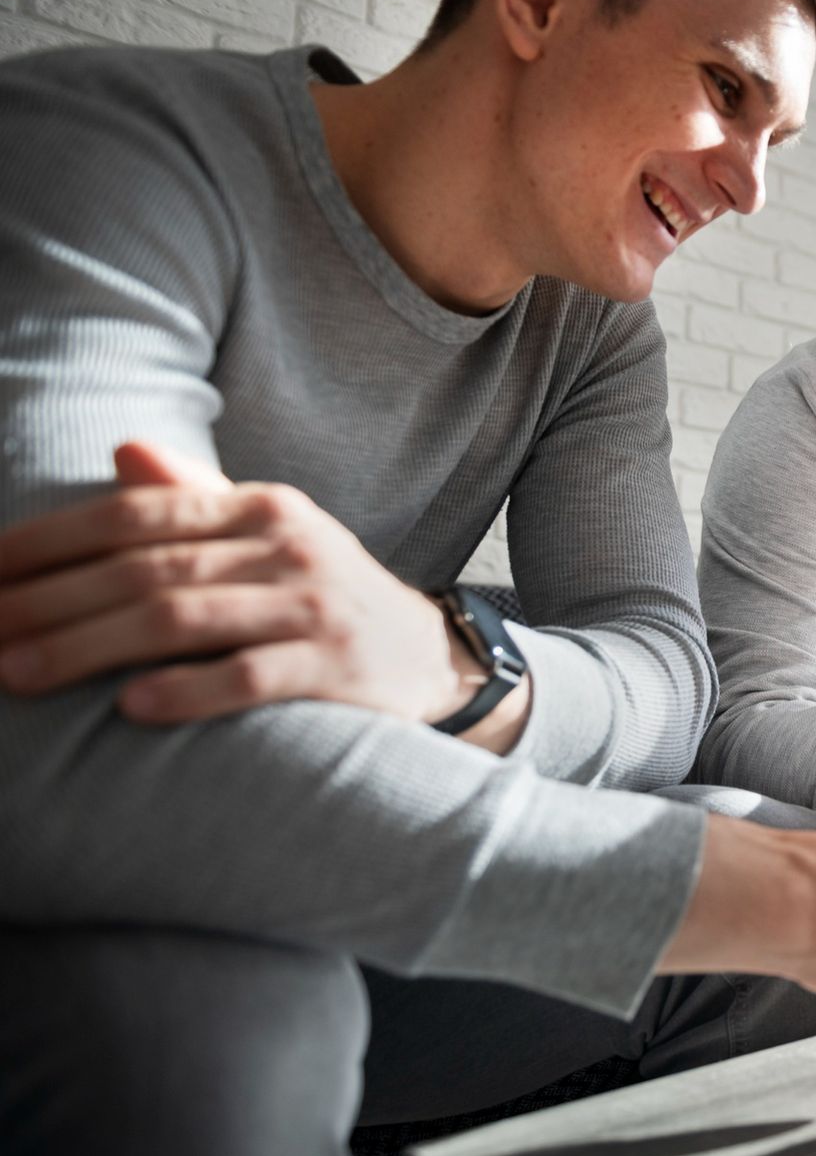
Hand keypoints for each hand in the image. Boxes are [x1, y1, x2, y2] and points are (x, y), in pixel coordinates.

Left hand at [0, 441, 479, 727]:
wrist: (435, 658)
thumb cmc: (326, 598)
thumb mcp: (272, 537)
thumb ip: (197, 500)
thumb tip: (122, 449)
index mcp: (265, 508)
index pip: (140, 514)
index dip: (53, 541)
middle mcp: (291, 547)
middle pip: (149, 570)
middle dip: (50, 603)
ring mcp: (317, 608)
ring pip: (185, 621)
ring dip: (89, 648)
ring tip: (19, 672)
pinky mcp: (338, 671)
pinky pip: (250, 677)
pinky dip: (187, 691)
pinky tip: (130, 706)